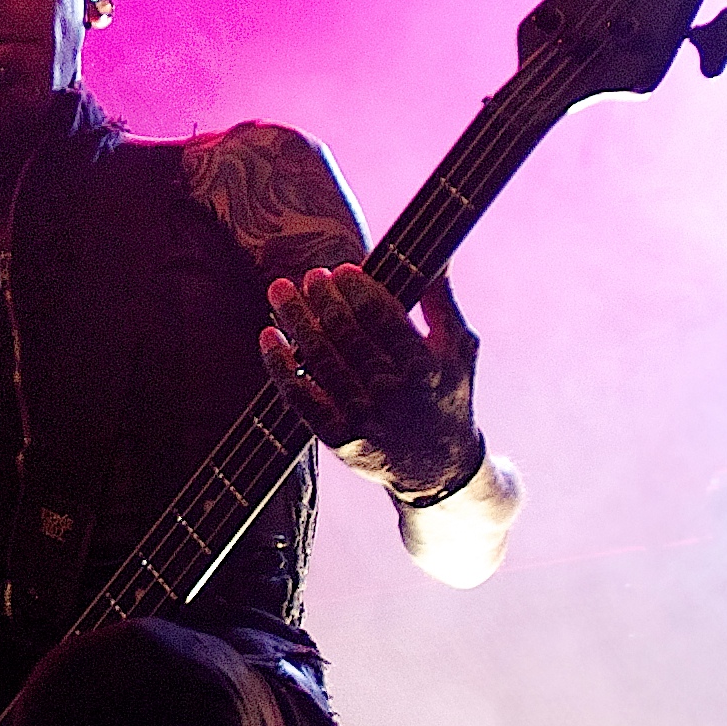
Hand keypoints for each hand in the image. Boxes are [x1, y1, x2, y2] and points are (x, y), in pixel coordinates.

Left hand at [262, 267, 481, 497]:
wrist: (436, 468)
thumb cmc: (446, 395)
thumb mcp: (458, 350)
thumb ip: (442, 303)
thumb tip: (438, 257)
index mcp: (425, 368)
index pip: (383, 318)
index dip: (358, 290)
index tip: (342, 270)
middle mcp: (393, 394)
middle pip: (347, 335)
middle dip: (323, 300)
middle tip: (309, 275)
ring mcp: (363, 418)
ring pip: (320, 360)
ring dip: (295, 320)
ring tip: (279, 291)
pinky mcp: (338, 438)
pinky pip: (300, 398)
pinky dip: (279, 366)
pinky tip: (268, 336)